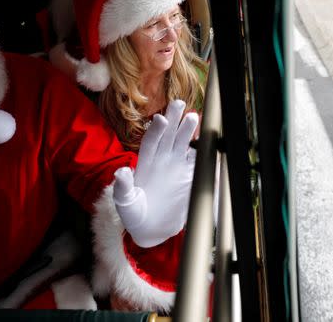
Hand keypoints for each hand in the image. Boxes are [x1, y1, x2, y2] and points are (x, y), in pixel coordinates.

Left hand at [113, 100, 198, 247]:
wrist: (152, 229)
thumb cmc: (134, 214)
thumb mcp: (125, 203)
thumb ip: (123, 188)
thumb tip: (121, 172)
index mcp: (146, 163)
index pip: (151, 142)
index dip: (156, 131)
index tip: (160, 120)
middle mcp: (162, 160)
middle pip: (169, 135)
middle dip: (174, 119)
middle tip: (179, 103)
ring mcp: (178, 167)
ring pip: (185, 143)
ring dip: (189, 130)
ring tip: (193, 116)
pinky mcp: (190, 178)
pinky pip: (200, 162)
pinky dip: (206, 153)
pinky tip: (210, 142)